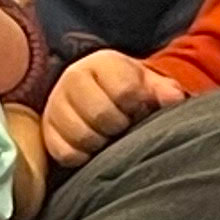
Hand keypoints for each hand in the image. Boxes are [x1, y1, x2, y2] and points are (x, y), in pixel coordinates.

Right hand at [41, 50, 184, 167]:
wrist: (97, 93)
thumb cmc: (128, 90)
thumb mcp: (149, 84)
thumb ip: (164, 90)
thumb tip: (173, 99)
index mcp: (102, 63)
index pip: (124, 90)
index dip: (137, 105)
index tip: (138, 108)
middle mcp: (73, 77)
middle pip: (101, 115)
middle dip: (119, 126)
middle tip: (123, 125)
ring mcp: (56, 104)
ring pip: (82, 135)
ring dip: (101, 142)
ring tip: (108, 136)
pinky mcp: (46, 129)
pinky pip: (64, 152)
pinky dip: (81, 156)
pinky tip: (92, 148)